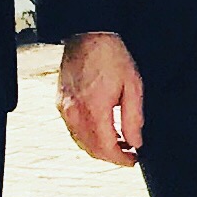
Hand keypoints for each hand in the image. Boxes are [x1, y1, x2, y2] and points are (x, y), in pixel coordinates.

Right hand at [55, 30, 143, 165]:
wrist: (88, 36)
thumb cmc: (112, 57)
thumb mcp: (133, 87)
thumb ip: (133, 118)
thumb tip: (136, 142)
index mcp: (94, 110)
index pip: (106, 148)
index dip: (121, 159)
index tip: (133, 160)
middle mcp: (74, 113)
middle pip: (91, 149)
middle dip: (111, 156)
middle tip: (128, 154)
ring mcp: (64, 108)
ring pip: (80, 141)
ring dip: (99, 148)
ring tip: (118, 143)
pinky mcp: (60, 102)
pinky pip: (73, 129)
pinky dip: (87, 137)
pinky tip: (102, 130)